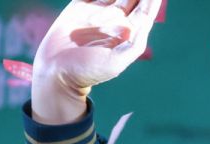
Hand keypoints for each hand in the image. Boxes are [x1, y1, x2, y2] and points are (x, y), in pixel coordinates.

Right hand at [31, 0, 161, 123]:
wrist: (57, 71)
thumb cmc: (89, 71)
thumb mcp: (116, 62)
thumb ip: (134, 45)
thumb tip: (146, 24)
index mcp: (128, 32)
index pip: (145, 11)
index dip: (152, 0)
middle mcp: (115, 19)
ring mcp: (98, 11)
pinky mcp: (80, 5)